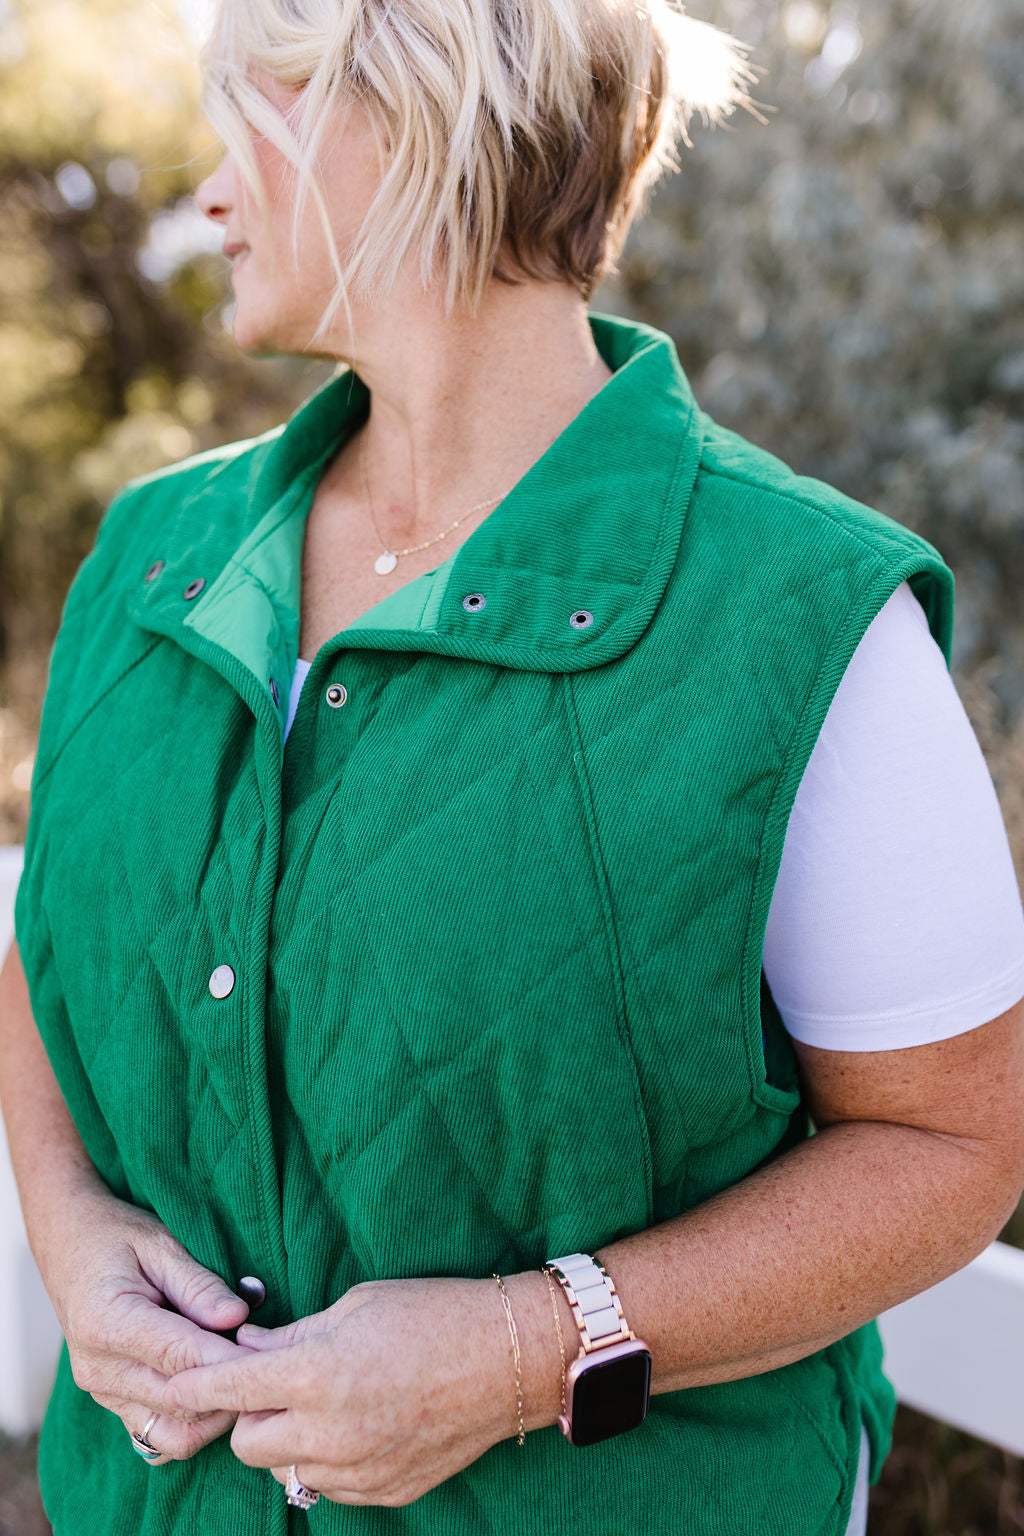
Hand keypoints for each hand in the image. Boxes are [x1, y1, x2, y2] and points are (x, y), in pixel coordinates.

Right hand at [47, 1188, 252, 1462]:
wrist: (69, 1245)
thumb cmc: (117, 1237)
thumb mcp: (160, 1243)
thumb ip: (198, 1285)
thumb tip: (237, 1318)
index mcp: (107, 1323)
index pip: (181, 1357)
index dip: (230, 1359)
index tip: (269, 1353)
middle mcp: (99, 1369)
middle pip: (180, 1402)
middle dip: (229, 1389)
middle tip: (268, 1364)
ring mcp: (102, 1392)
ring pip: (172, 1433)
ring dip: (214, 1413)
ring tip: (244, 1374)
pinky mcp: (112, 1402)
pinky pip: (158, 1435)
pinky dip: (194, 1421)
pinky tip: (216, 1386)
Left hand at [164, 1277, 517, 1506]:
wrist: (508, 1357)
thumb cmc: (434, 1312)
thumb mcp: (357, 1304)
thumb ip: (293, 1335)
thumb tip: (246, 1348)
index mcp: (318, 1375)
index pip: (230, 1389)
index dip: (194, 1384)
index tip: (172, 1381)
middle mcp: (331, 1432)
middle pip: (248, 1444)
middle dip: (249, 1415)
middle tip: (274, 1384)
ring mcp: (359, 1469)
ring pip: (286, 1471)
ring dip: (289, 1441)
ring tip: (323, 1403)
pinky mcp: (385, 1491)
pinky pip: (330, 1487)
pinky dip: (327, 1460)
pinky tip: (357, 1425)